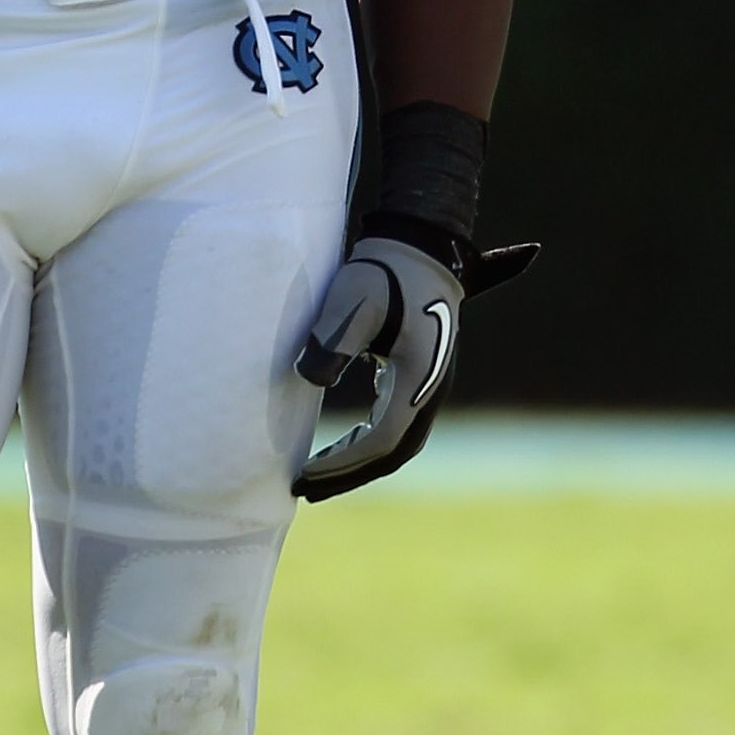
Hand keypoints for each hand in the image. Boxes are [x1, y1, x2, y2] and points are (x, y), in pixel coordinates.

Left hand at [292, 228, 535, 502]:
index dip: (342, 462)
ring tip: (318, 474)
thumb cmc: (385, 270)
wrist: (421, 244)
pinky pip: (397, 421)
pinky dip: (370, 440)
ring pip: (399, 441)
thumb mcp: (354, 299)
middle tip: (306, 490)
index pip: (381, 440)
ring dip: (361, 461)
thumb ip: (333, 340)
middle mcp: (430, 388)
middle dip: (350, 475)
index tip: (304, 473)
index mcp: (418, 378)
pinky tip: (343, 441)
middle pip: (393, 452)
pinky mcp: (419, 372)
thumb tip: (309, 379)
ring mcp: (429, 382)